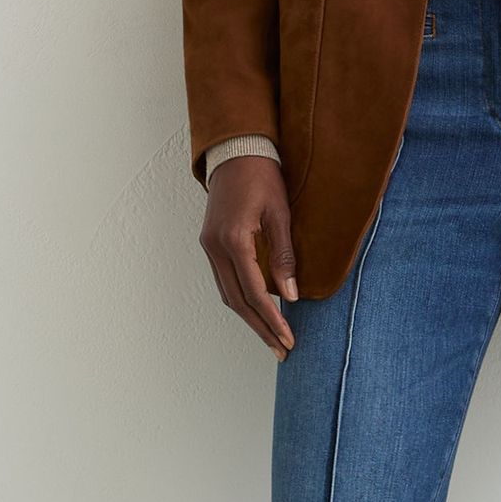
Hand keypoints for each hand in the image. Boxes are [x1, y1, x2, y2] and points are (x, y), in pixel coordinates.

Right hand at [200, 158, 297, 358]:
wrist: (235, 151)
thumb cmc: (262, 177)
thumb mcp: (280, 214)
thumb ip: (284, 256)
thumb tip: (292, 295)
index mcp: (233, 240)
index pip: (254, 292)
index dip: (272, 319)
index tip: (288, 339)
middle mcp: (215, 248)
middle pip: (236, 301)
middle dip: (260, 328)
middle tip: (281, 350)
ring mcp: (209, 247)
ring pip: (227, 294)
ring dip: (249, 318)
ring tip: (272, 337)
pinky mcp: (210, 244)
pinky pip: (224, 281)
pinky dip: (241, 299)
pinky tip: (258, 310)